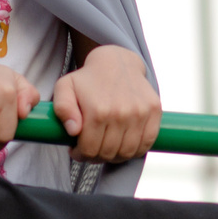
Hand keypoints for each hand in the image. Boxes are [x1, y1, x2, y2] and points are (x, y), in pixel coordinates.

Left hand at [52, 44, 160, 162]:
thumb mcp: (65, 87)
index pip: (90, 150)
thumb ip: (63, 109)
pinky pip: (146, 143)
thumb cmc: (87, 79)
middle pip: (109, 153)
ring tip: (107, 148)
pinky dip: (136, 150)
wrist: (117, 62)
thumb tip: (73, 130)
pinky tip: (124, 144)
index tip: (77, 150)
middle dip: (96, 156)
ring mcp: (140, 113)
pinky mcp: (154, 111)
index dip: (81, 154)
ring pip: (128, 152)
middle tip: (92, 149)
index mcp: (97, 110)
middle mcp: (121, 113)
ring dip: (116, 156)